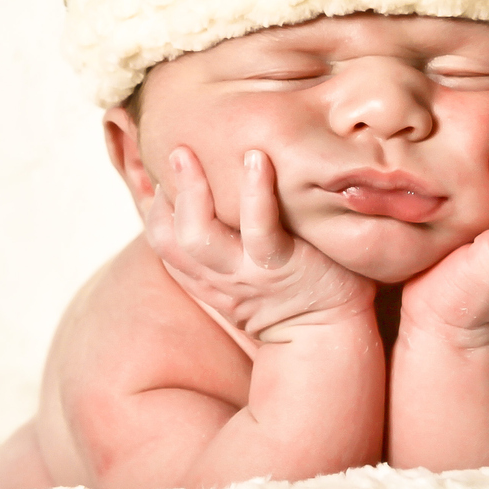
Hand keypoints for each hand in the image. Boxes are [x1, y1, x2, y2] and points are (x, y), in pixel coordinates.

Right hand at [145, 146, 375, 342]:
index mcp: (208, 280)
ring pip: (198, 236)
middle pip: (171, 240)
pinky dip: (255, 192)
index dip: (157, 211)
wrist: (332, 336)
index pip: (165, 246)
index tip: (166, 178)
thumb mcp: (249, 279)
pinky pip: (259, 227)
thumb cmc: (297, 296)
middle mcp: (220, 278)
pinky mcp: (280, 265)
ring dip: (191, 191)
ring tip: (188, 152)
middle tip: (175, 152)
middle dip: (164, 197)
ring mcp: (247, 273)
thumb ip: (230, 249)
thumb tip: (223, 201)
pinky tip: (256, 158)